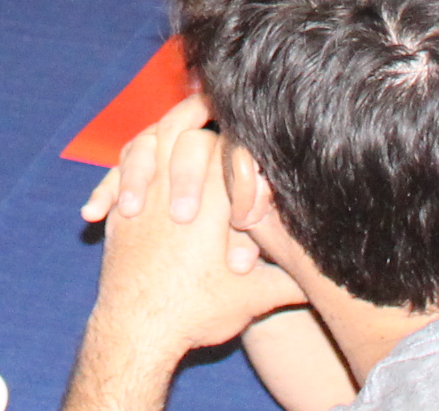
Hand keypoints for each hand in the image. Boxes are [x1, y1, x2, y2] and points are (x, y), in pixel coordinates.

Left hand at [70, 128, 306, 392]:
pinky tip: (132, 179)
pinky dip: (118, 176)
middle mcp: (171, 189)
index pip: (230, 151)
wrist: (136, 336)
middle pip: (185, 132)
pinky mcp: (118, 216)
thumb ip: (288, 278)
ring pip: (145, 146)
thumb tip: (326, 275)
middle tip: (207, 102)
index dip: (241, 149)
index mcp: (211, 200)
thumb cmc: (195, 313)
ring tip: (163, 131)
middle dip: (197, 115)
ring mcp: (141, 198)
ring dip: (158, 135)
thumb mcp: (251, 298)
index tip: (246, 150)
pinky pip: (113, 179)